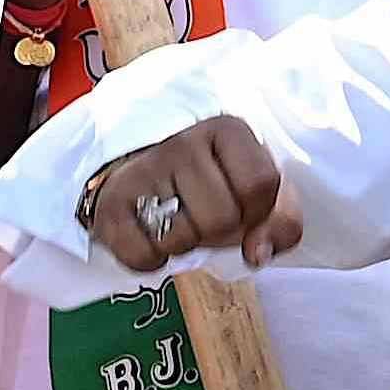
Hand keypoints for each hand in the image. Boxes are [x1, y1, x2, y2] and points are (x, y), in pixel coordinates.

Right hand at [81, 115, 298, 272]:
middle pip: (223, 218)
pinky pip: (143, 257)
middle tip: (204, 217)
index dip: (258, 211)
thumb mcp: (253, 189)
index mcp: (227, 130)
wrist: (131, 170)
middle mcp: (183, 142)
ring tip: (177, 221)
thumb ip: (280, 219)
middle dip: (220, 232)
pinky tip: (150, 235)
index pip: (261, 183)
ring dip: (186, 245)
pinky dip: (152, 260)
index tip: (244, 207)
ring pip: (184, 239)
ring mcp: (142, 171)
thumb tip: (259, 253)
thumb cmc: (206, 183)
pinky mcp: (110, 204)